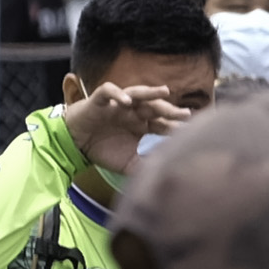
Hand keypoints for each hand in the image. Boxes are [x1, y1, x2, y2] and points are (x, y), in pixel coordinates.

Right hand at [60, 75, 195, 181]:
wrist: (74, 145)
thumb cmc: (103, 151)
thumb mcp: (128, 164)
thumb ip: (147, 168)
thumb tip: (168, 177)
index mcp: (143, 126)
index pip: (164, 125)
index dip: (177, 128)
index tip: (194, 132)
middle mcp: (134, 113)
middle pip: (156, 108)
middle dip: (171, 110)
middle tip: (186, 114)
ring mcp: (118, 105)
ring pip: (137, 93)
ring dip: (150, 92)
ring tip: (164, 91)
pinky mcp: (99, 101)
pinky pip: (108, 91)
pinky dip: (117, 94)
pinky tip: (126, 101)